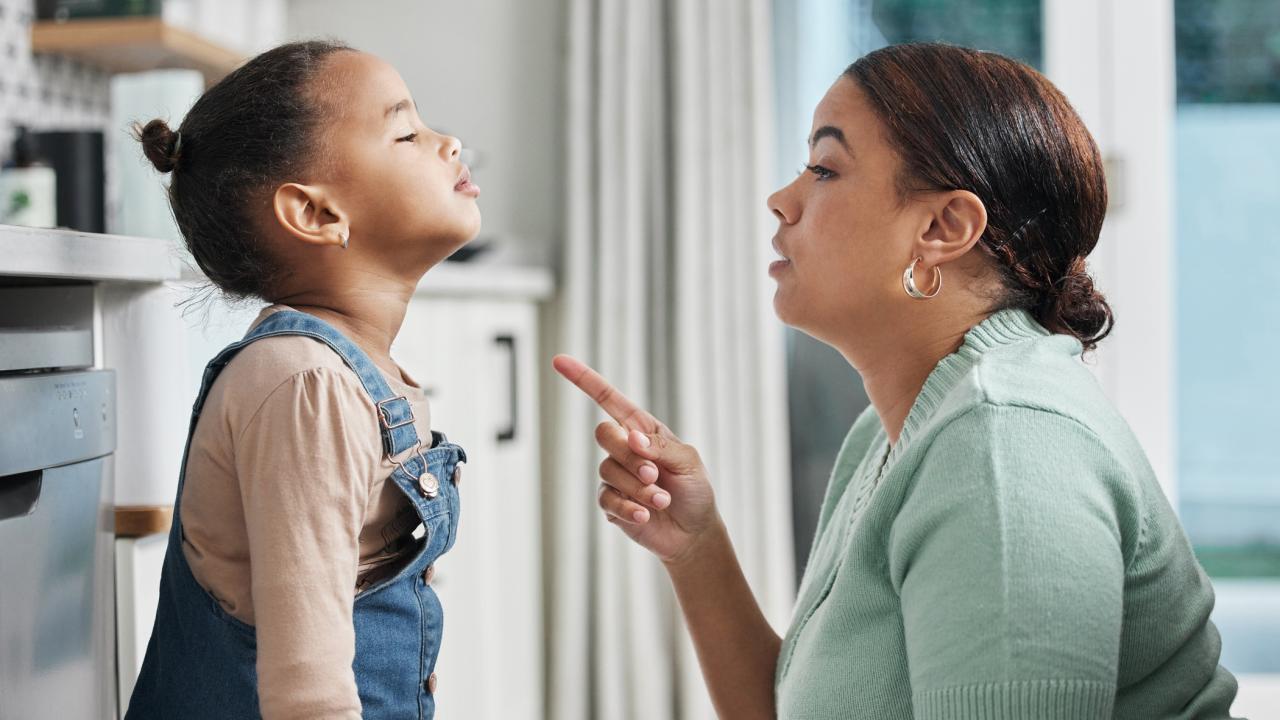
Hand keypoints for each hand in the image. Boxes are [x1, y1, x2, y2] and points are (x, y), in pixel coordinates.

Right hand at [552, 354, 718, 563]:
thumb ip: (660, 447)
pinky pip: (606, 499)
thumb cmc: (695, 490)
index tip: (559, 360)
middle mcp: (624, 449)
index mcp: (642, 429)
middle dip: (629, 456)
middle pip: (604, 434)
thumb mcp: (688, 461)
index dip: (584, 379)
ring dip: (638, 488)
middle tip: (654, 474)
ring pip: (607, 470)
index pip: (608, 398)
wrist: (693, 532)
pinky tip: (645, 515)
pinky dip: (628, 508)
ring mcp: (615, 476)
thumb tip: (631, 439)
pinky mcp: (611, 503)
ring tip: (661, 500)